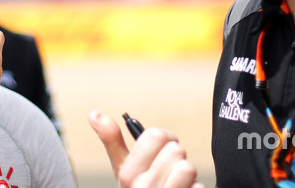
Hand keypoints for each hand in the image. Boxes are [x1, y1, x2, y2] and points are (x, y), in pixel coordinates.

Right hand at [88, 110, 204, 187]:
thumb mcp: (123, 171)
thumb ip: (111, 141)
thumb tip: (94, 113)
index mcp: (128, 175)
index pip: (156, 135)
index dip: (165, 138)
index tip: (163, 150)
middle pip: (175, 149)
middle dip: (177, 158)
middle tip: (170, 171)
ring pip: (188, 167)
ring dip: (189, 176)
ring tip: (179, 184)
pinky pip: (200, 187)